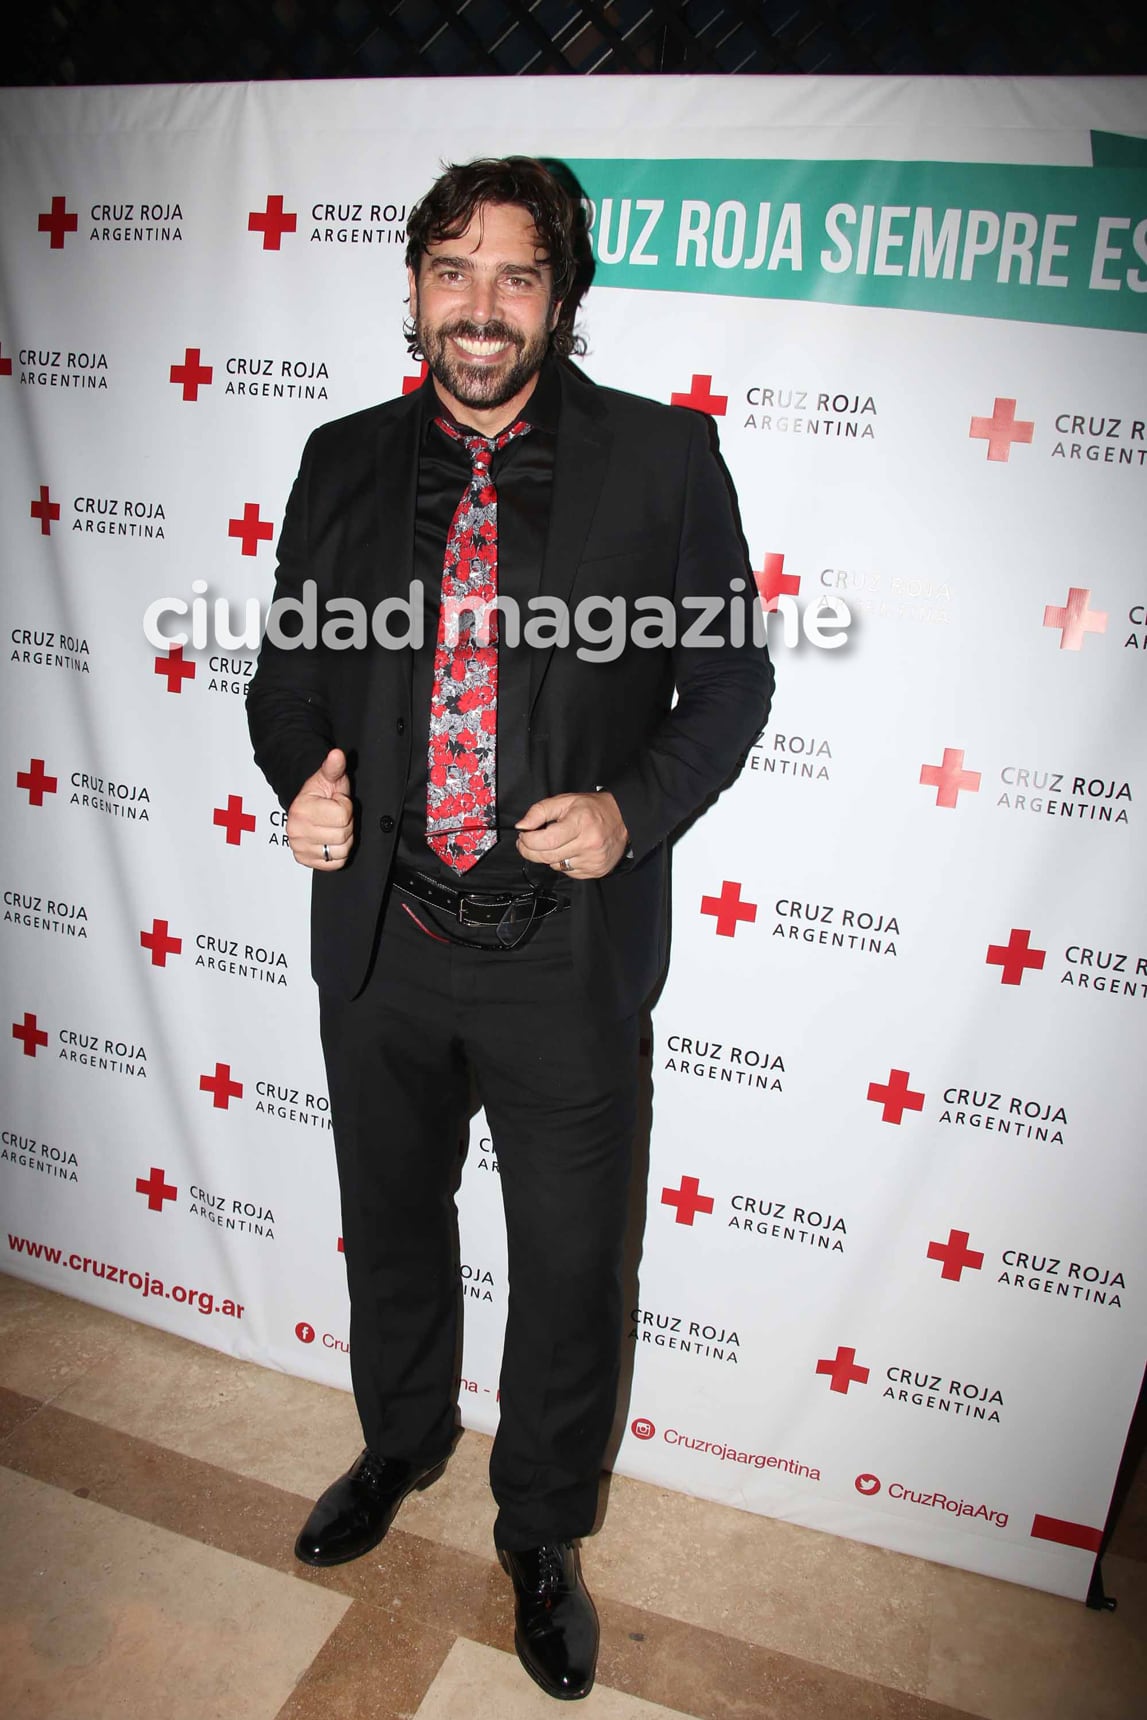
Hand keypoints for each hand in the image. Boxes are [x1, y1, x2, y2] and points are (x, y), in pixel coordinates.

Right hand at [285, 748, 354, 869]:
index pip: (343, 815)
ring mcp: (300, 848)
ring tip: (332, 826)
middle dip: (345, 823)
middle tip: (334, 815)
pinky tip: (330, 839)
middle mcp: (296, 832)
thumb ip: (334, 768)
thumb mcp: (328, 778)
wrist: (306, 807)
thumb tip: (337, 754)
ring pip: (342, 850)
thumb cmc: (319, 793)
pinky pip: (337, 862)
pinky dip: (338, 852)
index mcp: (301, 810)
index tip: (335, 801)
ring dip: (343, 838)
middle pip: (343, 834)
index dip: (345, 806)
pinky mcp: (306, 861)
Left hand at [515, 791, 627, 879]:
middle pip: (548, 857)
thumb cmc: (593, 809)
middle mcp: (589, 844)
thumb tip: (522, 826)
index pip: (546, 840)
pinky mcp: (596, 871)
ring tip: (559, 842)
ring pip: (556, 866)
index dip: (529, 841)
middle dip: (531, 851)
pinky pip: (568, 872)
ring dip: (550, 856)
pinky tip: (572, 850)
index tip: (524, 836)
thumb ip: (539, 811)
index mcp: (580, 823)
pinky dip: (564, 862)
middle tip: (528, 843)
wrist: (623, 820)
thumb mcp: (565, 801)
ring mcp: (593, 860)